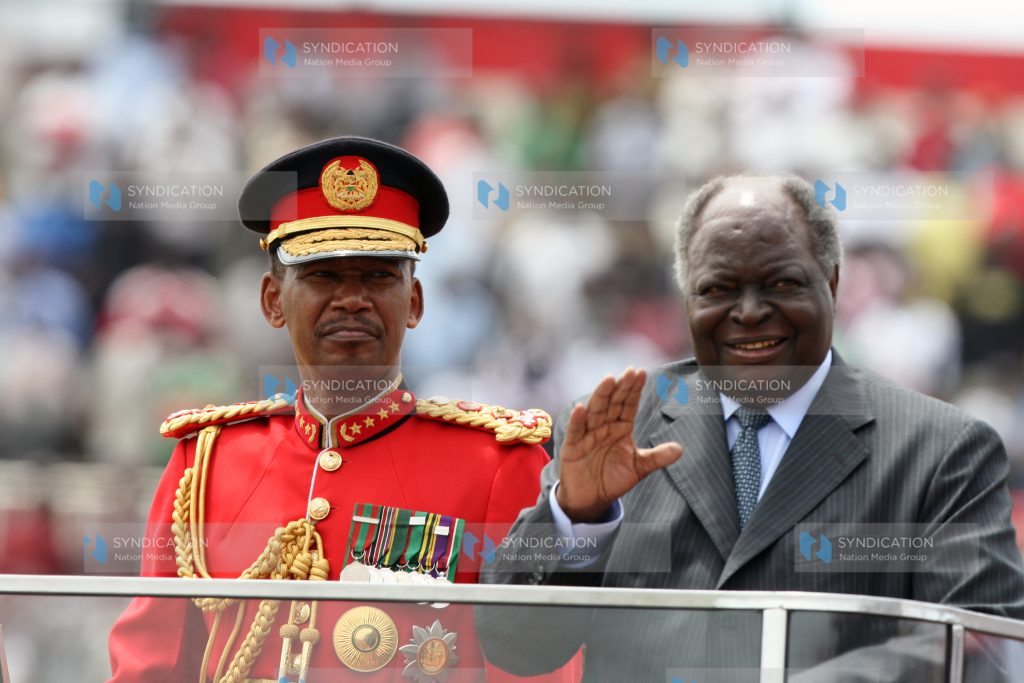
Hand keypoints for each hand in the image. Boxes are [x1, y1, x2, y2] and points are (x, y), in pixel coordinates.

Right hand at [555, 367, 682, 522]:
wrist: (591, 499)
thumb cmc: (612, 479)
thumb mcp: (638, 468)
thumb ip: (657, 457)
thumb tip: (680, 449)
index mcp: (620, 427)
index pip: (628, 405)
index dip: (633, 390)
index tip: (640, 373)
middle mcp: (604, 427)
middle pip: (612, 403)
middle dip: (621, 388)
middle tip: (629, 372)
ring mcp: (587, 435)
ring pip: (595, 412)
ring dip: (601, 396)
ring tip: (609, 380)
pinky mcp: (573, 447)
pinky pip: (576, 431)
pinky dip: (578, 420)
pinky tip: (581, 409)